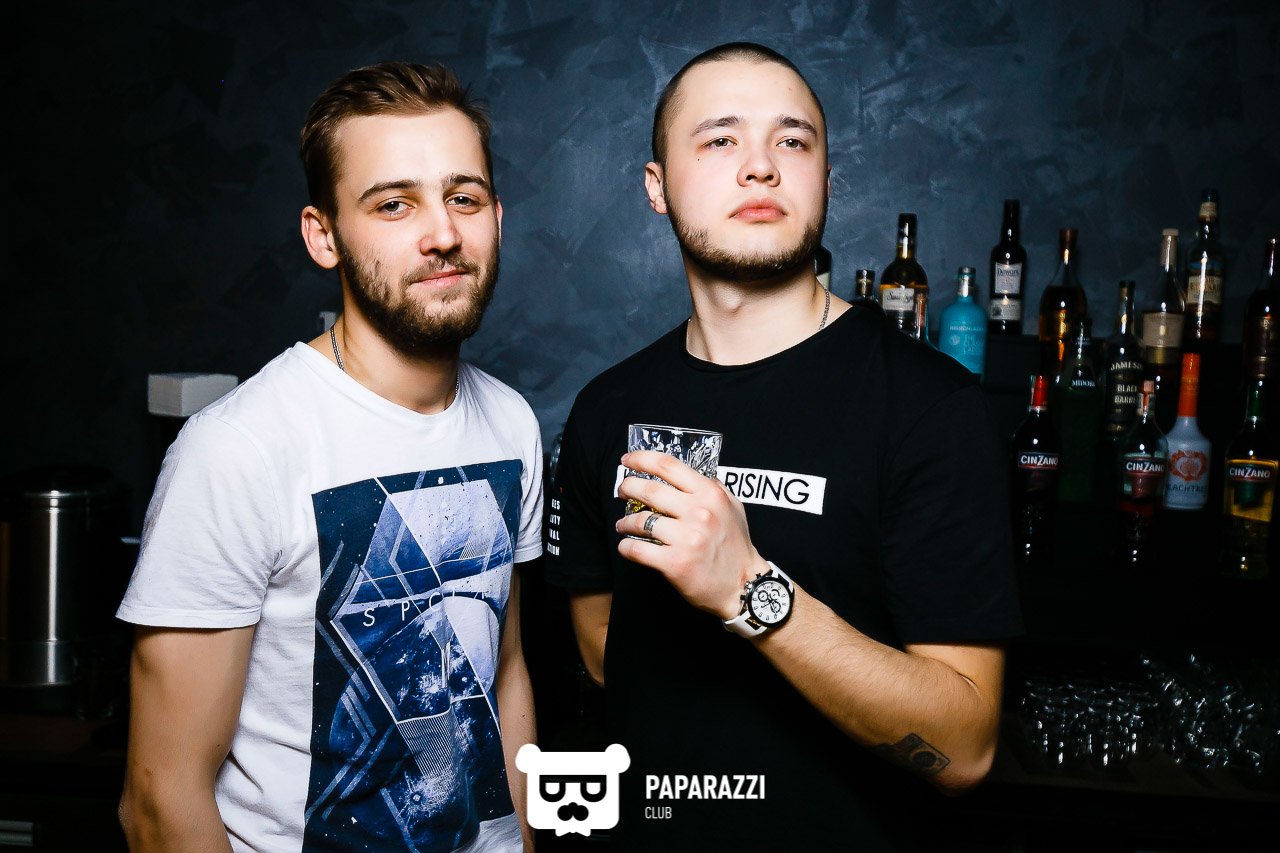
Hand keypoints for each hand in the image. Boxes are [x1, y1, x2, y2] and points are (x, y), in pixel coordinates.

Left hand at [615, 450, 768, 620]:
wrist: (744, 585)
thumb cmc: (736, 546)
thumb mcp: (733, 507)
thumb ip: (713, 487)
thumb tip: (689, 474)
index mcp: (710, 494)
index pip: (668, 465)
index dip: (642, 459)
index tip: (627, 460)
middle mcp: (699, 512)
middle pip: (649, 489)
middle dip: (627, 487)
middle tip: (622, 491)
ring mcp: (687, 538)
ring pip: (640, 520)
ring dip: (625, 521)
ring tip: (624, 525)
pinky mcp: (675, 563)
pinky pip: (638, 550)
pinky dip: (626, 547)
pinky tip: (627, 546)